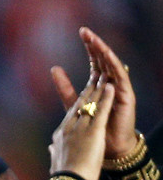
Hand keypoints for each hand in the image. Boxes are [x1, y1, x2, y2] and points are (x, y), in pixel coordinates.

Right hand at [48, 75, 114, 179]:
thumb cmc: (63, 176)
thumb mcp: (55, 161)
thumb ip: (54, 151)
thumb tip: (51, 148)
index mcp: (60, 134)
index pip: (71, 113)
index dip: (79, 100)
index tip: (84, 90)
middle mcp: (68, 128)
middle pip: (80, 104)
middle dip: (89, 88)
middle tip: (95, 75)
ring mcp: (80, 129)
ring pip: (90, 104)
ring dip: (98, 88)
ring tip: (104, 75)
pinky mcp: (92, 132)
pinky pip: (100, 111)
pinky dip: (106, 98)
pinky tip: (110, 87)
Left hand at [52, 27, 137, 160]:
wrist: (107, 149)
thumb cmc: (94, 128)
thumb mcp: (74, 104)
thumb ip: (65, 87)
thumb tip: (54, 68)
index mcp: (98, 85)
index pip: (94, 61)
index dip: (89, 47)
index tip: (81, 31)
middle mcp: (109, 84)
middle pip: (103, 60)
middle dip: (95, 45)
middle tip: (86, 31)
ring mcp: (118, 89)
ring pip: (111, 65)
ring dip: (103, 52)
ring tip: (95, 41)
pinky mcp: (125, 96)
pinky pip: (121, 78)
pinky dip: (114, 67)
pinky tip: (108, 57)